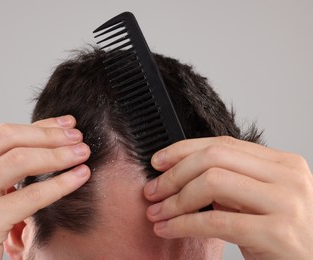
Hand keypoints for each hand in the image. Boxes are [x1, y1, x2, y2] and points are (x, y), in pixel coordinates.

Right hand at [0, 116, 90, 259]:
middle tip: (78, 136)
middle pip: (8, 138)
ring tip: (82, 153)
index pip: (2, 135)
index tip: (66, 124)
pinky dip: (59, 183)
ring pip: (19, 160)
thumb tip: (41, 151)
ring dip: (58, 154)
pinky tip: (79, 177)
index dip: (40, 126)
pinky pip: (30, 196)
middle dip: (49, 134)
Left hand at [144, 136, 312, 258]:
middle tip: (152, 191)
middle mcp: (288, 176)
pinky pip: (216, 221)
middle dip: (174, 174)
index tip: (157, 162)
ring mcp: (287, 203)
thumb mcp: (257, 201)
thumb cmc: (279, 237)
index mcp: (283, 163)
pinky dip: (184, 224)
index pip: (223, 143)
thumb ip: (230, 182)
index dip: (183, 150)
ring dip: (175, 200)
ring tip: (157, 212)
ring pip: (212, 182)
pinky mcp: (278, 233)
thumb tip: (179, 171)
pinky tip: (168, 229)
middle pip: (214, 158)